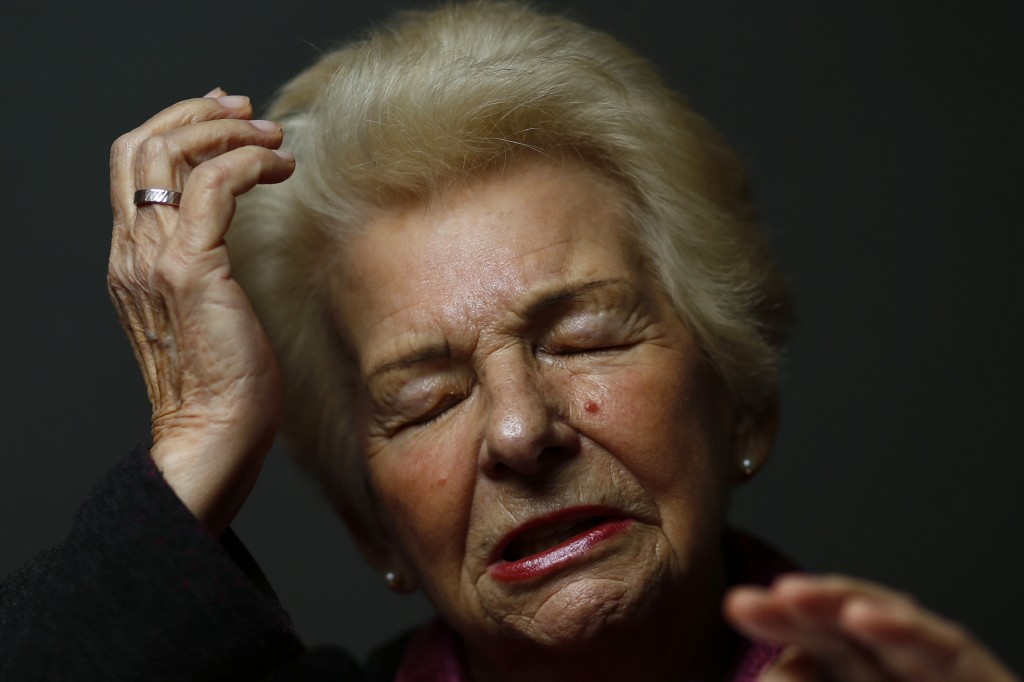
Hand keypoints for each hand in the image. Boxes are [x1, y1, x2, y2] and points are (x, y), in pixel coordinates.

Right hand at [107, 89, 295, 536]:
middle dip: (197, 114)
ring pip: (172, 154)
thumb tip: (233, 233)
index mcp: (131, 259)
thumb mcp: (205, 311)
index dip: (177, 129)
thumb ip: (203, 266)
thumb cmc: (222, 383)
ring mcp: (154, 257)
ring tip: (273, 138)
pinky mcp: (190, 268)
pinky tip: (281, 169)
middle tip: (248, 111)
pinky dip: (248, 162)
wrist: (213, 434)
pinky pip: (214, 184)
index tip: (227, 121)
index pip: (134, 167)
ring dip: (228, 132)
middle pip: (142, 145)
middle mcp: (131, 251)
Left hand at [725, 574, 1017, 680]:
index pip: (807, 661)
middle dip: (791, 614)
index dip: (777, 636)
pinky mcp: (979, 679)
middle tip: (741, 604)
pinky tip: (861, 616)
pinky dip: (903, 629)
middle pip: (836, 637)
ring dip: (837, 605)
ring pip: (883, 631)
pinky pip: (944, 647)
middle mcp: (889, 681)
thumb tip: (780, 675)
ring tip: (791, 595)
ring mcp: (934, 678)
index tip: (740, 613)